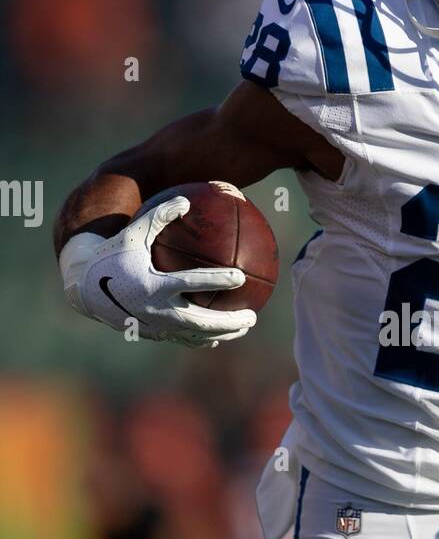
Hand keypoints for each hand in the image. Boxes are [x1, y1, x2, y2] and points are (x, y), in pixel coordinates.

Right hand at [58, 196, 256, 346]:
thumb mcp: (133, 233)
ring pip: (195, 336)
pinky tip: (217, 336)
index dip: (217, 280)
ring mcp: (154, 325)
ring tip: (242, 329)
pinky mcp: (152, 333)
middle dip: (229, 322)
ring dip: (221, 335)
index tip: (240, 276)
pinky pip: (182, 339)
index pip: (192, 283)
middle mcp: (156, 309)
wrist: (85, 288)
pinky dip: (202, 339)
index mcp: (153, 284)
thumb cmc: (112, 256)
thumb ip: (159, 216)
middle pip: (200, 321)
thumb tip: (186, 199)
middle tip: (253, 317)